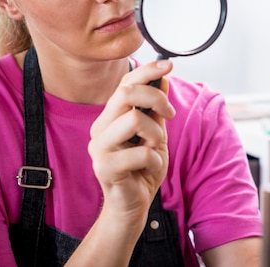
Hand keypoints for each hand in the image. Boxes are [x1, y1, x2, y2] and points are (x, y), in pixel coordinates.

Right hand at [88, 60, 174, 223]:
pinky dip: (155, 160)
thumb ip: (156, 108)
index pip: (125, 83)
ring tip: (156, 148)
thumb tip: (163, 76)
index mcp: (110, 116)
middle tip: (170, 114)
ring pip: (134, 119)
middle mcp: (100, 127)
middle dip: (157, 98)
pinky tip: (150, 168)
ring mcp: (99, 147)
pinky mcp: (104, 167)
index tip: (168, 63)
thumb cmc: (142, 169)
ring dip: (156, 133)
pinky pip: (141, 152)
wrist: (132, 206)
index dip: (147, 70)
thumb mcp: (155, 133)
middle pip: (127, 93)